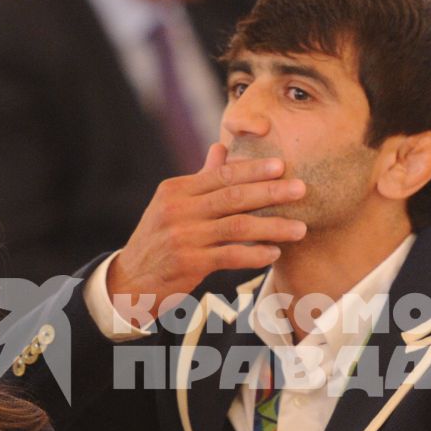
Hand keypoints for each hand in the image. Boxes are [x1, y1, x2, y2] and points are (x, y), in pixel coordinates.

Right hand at [105, 143, 307, 328]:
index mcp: (176, 190)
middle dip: (271, 192)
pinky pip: (230, 255)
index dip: (253, 170)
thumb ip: (200, 179)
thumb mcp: (173, 205)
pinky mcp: (188, 263)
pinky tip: (274, 253)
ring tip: (300, 228)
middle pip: (233, 196)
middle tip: (301, 189)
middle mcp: (177, 210)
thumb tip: (220, 147)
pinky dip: (254, 253)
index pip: (221, 175)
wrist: (129, 282)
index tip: (281, 166)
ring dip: (272, 227)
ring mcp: (182, 236)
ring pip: (237, 226)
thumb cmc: (158, 241)